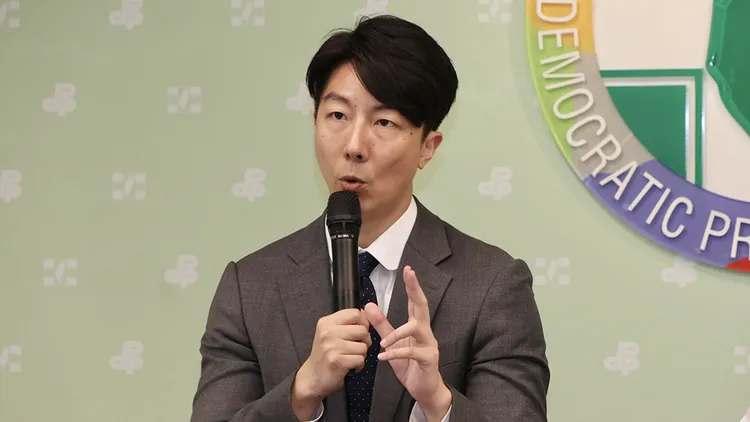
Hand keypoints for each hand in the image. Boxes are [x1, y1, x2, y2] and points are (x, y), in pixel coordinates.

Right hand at [294, 308, 371, 399]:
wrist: (313, 377)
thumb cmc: (325, 355)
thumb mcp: (330, 333)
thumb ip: (345, 323)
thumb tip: (366, 314)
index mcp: (326, 322)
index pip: (355, 313)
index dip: (364, 322)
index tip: (361, 331)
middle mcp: (328, 332)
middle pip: (362, 330)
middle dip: (365, 340)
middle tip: (357, 347)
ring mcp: (331, 346)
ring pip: (363, 346)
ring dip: (362, 354)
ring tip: (351, 357)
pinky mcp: (337, 361)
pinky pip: (360, 359)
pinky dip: (359, 365)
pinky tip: (350, 365)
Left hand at [364, 266, 450, 409]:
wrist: (424, 389)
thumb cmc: (410, 365)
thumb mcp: (392, 343)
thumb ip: (382, 325)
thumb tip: (369, 305)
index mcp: (417, 326)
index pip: (415, 301)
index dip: (412, 285)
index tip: (408, 269)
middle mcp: (425, 331)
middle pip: (422, 306)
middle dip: (415, 289)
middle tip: (410, 275)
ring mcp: (429, 344)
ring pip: (415, 329)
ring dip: (397, 333)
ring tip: (382, 342)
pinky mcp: (428, 358)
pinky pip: (412, 352)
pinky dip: (395, 353)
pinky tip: (383, 356)